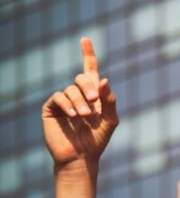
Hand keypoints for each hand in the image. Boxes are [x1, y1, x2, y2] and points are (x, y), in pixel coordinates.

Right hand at [42, 38, 117, 165]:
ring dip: (81, 102)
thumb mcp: (110, 119)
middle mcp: (77, 94)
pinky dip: (68, 104)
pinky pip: (58, 97)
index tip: (85, 39)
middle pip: (82, 78)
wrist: (82, 157)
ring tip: (86, 117)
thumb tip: (104, 78)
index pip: (90, 70)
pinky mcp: (51, 108)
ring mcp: (63, 101)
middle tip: (95, 100)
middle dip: (89, 87)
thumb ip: (109, 99)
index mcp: (93, 95)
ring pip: (71, 89)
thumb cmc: (98, 140)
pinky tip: (74, 115)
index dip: (88, 54)